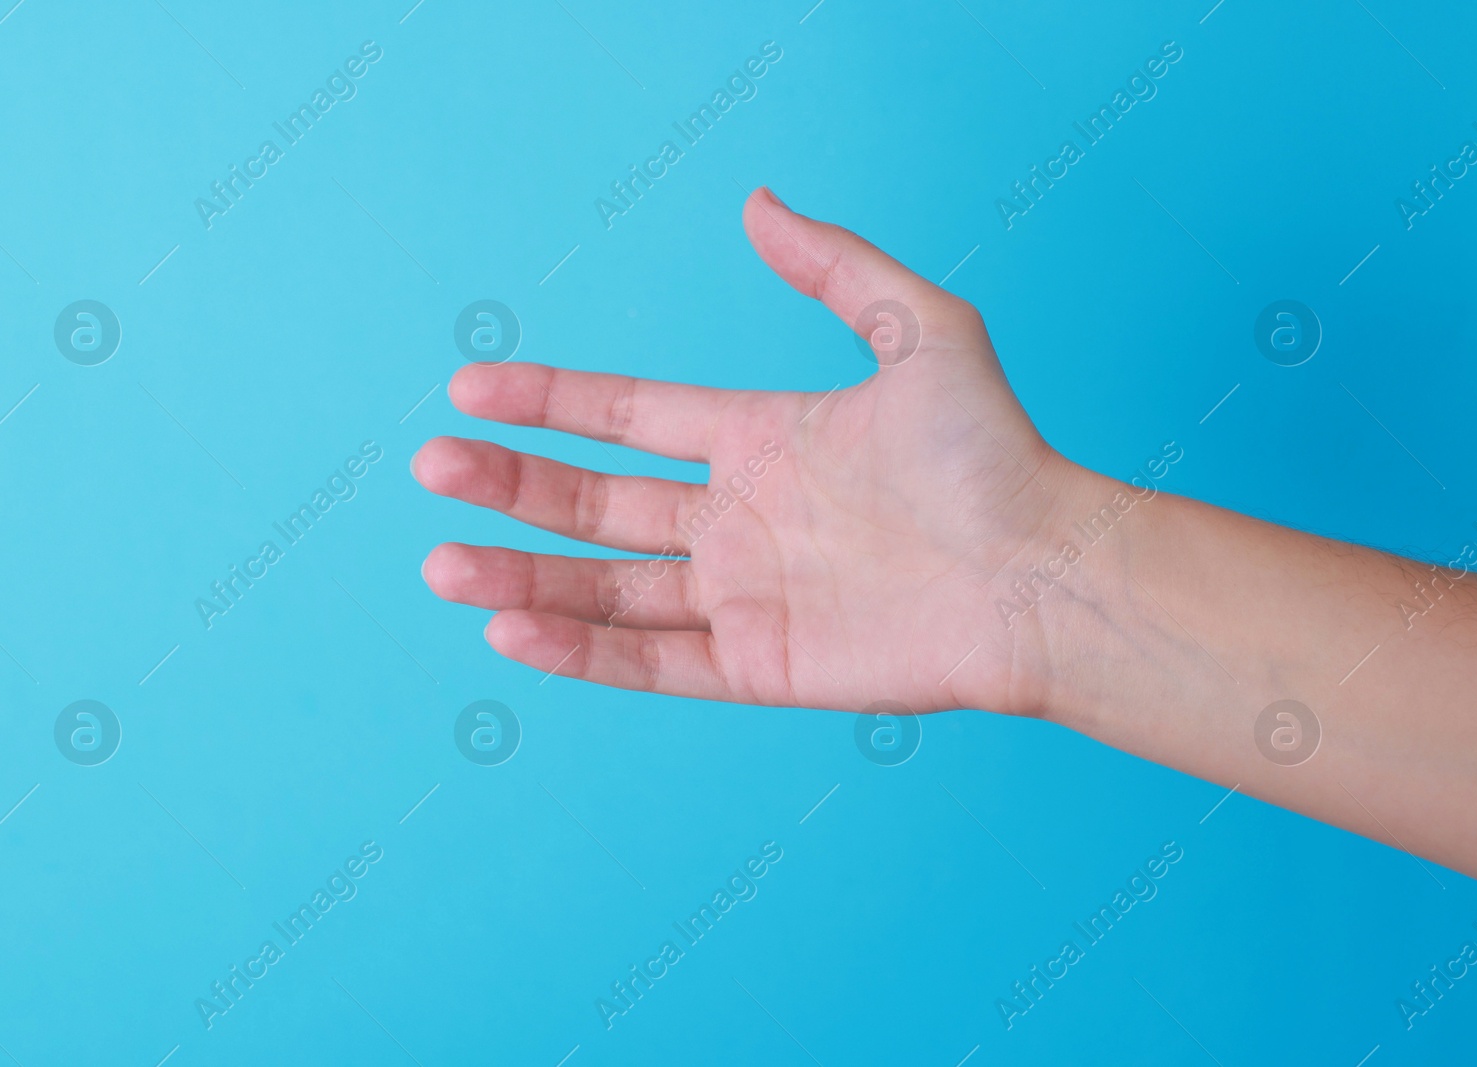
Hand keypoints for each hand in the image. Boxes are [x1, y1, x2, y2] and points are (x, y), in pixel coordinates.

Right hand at [413, 188, 1085, 714]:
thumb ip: (834, 266)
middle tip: (431, 468)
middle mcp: (737, 518)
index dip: (548, 401)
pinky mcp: (756, 664)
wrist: (1044, 569)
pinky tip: (511, 635)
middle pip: (595, 503)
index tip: (469, 389)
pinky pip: (651, 661)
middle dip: (510, 486)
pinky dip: (580, 653)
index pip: (627, 416)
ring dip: (521, 579)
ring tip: (443, 565)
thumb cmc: (993, 453)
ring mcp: (741, 595)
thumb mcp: (920, 331)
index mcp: (758, 441)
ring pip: (605, 589)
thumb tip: (756, 201)